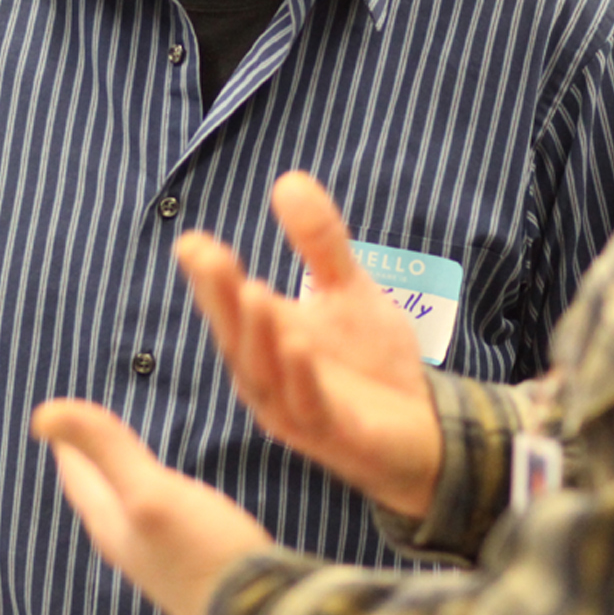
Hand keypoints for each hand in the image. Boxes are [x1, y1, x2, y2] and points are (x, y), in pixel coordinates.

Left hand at [32, 400, 273, 614]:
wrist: (253, 612)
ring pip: (123, 512)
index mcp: (110, 525)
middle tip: (82, 434)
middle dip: (87, 463)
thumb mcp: (149, 492)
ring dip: (116, 483)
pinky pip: (155, 523)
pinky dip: (150, 500)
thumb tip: (41, 415)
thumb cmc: (201, 552)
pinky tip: (167, 502)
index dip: (67, 442)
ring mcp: (157, 559)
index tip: (56, 414)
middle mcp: (126, 545)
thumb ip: (104, 449)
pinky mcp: (188, 565)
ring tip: (118, 462)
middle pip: (96, 496)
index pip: (76, 477)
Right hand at [176, 171, 441, 519]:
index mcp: (263, 345)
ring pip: (266, 375)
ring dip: (258, 334)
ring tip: (252, 291)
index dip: (209, 279)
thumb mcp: (345, 290)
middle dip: (221, 298)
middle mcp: (268, 380)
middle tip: (207, 256)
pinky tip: (299, 343)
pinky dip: (301, 377)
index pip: (229, 309)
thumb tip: (288, 179)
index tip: (192, 243)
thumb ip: (319, 241)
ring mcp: (297, 412)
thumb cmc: (370, 363)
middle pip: (237, 338)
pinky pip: (311, 407)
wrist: (422, 430)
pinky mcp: (334, 435)